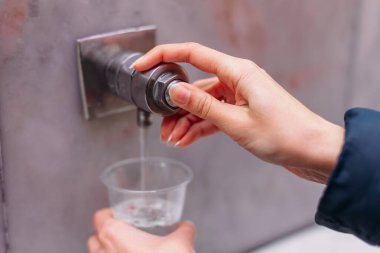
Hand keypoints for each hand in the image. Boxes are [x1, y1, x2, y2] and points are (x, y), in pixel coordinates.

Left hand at [88, 209, 195, 252]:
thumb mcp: (181, 242)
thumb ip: (183, 229)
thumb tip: (186, 226)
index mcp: (113, 234)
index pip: (100, 217)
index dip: (109, 214)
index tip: (120, 214)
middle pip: (94, 239)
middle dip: (106, 235)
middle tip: (125, 233)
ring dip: (109, 252)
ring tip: (128, 251)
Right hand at [133, 43, 343, 183]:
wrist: (314, 152)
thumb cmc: (286, 134)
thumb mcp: (236, 122)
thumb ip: (202, 105)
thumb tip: (175, 90)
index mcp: (238, 72)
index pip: (192, 54)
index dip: (163, 57)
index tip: (142, 66)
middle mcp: (237, 80)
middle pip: (195, 85)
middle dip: (176, 106)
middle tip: (162, 126)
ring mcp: (240, 97)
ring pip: (203, 104)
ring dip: (187, 121)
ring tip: (173, 139)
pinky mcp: (242, 112)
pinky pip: (214, 116)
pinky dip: (200, 127)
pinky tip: (187, 139)